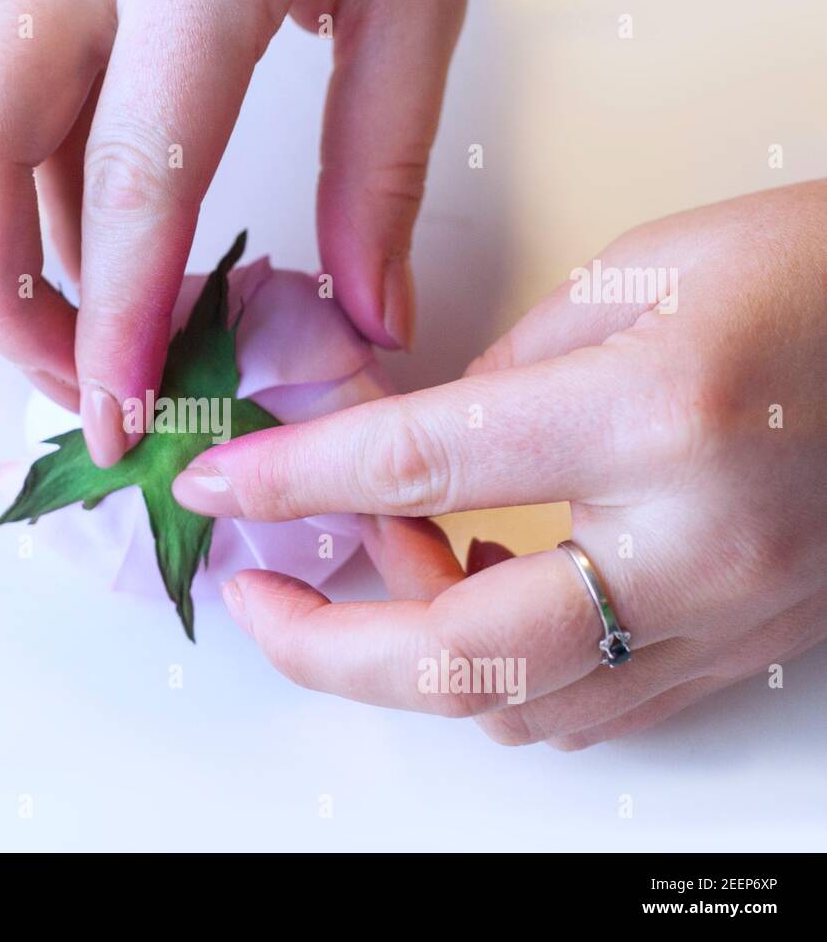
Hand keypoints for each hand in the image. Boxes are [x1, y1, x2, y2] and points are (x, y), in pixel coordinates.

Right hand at [0, 0, 466, 465]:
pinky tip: (91, 248)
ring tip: (87, 330)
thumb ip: (377, 165)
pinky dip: (33, 192)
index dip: (117, 314)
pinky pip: (3, 95)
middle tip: (76, 385)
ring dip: (5, 247)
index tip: (121, 416)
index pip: (131, 175)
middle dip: (6, 292)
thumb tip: (368, 319)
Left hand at [170, 181, 826, 747]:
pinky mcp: (743, 649)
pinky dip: (500, 673)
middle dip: (323, 647)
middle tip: (259, 598)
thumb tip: (410, 454)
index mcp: (650, 415)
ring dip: (413, 660)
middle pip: (455, 659)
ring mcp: (726, 619)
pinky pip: (589, 706)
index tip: (221, 487)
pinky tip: (477, 602)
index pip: (417, 468)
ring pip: (517, 710)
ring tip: (377, 578)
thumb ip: (501, 374)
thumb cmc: (814, 278)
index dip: (292, 480)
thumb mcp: (636, 278)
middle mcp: (691, 544)